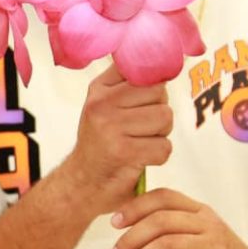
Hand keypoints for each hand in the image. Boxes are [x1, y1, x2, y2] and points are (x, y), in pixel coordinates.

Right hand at [60, 68, 172, 215]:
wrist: (81, 184)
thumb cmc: (101, 144)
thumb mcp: (105, 106)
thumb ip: (128, 84)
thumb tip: (165, 64)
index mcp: (99, 88)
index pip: (141, 69)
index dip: (153, 85)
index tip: (146, 101)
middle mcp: (102, 103)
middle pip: (159, 92)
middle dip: (159, 112)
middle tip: (141, 129)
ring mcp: (111, 126)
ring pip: (165, 117)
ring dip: (161, 135)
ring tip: (140, 142)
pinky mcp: (123, 151)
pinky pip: (164, 146)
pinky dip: (158, 156)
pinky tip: (140, 159)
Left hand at [107, 189, 247, 248]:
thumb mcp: (198, 239)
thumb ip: (171, 232)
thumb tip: (129, 234)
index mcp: (200, 212)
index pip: (164, 198)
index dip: (135, 207)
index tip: (114, 222)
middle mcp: (207, 226)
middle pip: (161, 222)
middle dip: (130, 239)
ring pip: (168, 247)